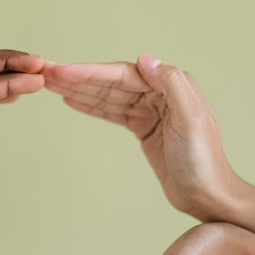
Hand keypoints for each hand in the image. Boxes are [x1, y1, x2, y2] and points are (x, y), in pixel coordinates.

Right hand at [42, 55, 240, 220]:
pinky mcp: (143, 128)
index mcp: (171, 87)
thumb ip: (172, 84)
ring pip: (108, 97)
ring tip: (50, 84)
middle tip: (46, 74)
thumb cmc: (203, 161)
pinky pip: (113, 113)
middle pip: (111, 82)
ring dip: (79, 90)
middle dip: (78, 78)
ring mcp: (150, 112)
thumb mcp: (192, 120)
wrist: (208, 196)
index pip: (122, 75)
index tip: (62, 72)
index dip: (90, 73)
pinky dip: (92, 106)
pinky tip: (71, 100)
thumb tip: (144, 58)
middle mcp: (159, 94)